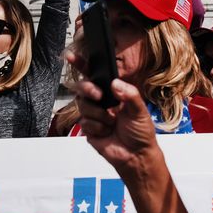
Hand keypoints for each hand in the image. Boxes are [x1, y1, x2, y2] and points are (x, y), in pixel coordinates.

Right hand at [69, 53, 160, 174]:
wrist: (136, 156)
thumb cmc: (140, 133)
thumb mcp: (140, 110)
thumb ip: (130, 94)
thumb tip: (115, 83)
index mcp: (113, 93)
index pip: (96, 76)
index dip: (82, 65)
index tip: (72, 56)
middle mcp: (101, 102)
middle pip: (83, 88)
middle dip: (88, 89)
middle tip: (99, 95)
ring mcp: (94, 115)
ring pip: (83, 105)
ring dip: (99, 114)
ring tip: (112, 122)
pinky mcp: (88, 129)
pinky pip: (85, 122)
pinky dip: (98, 127)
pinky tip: (107, 132)